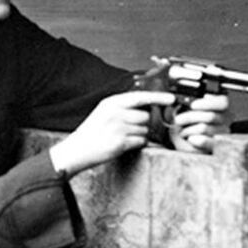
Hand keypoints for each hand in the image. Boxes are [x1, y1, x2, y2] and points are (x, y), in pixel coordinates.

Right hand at [48, 91, 175, 175]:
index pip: (140, 97)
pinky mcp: (120, 142)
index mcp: (111, 103)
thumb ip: (122, 106)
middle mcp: (115, 113)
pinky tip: (125, 144)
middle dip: (144, 123)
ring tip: (125, 137)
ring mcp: (118, 128)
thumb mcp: (103, 112)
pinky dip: (138, 143)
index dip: (158, 97)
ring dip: (140, 134)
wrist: (77, 150)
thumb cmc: (92, 132)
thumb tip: (147, 106)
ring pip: (145, 129)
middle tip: (132, 129)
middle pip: (146, 115)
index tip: (171, 99)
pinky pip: (141, 141)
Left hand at [169, 94, 231, 153]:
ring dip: (188, 130)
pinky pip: (208, 142)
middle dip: (190, 117)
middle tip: (178, 120)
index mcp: (219, 107)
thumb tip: (175, 99)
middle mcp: (225, 119)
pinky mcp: (217, 145)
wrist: (183, 142)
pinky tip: (191, 139)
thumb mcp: (184, 110)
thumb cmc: (185, 124)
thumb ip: (184, 103)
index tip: (193, 105)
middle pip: (210, 116)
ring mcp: (222, 132)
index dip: (208, 103)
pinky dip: (198, 140)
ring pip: (204, 128)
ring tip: (183, 132)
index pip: (223, 102)